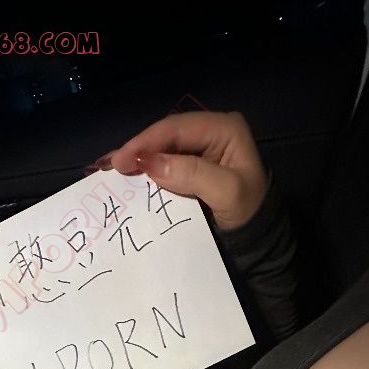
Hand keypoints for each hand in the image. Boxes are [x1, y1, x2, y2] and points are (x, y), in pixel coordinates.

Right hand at [106, 111, 268, 230]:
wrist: (259, 239)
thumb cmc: (249, 213)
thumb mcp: (226, 192)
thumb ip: (191, 174)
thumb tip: (151, 164)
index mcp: (224, 128)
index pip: (177, 128)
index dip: (146, 142)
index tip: (122, 161)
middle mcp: (211, 132)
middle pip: (166, 136)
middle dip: (138, 149)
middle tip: (109, 165)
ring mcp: (201, 150)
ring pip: (162, 148)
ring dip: (138, 158)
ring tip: (110, 169)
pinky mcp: (192, 167)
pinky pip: (165, 163)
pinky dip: (145, 169)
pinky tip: (126, 174)